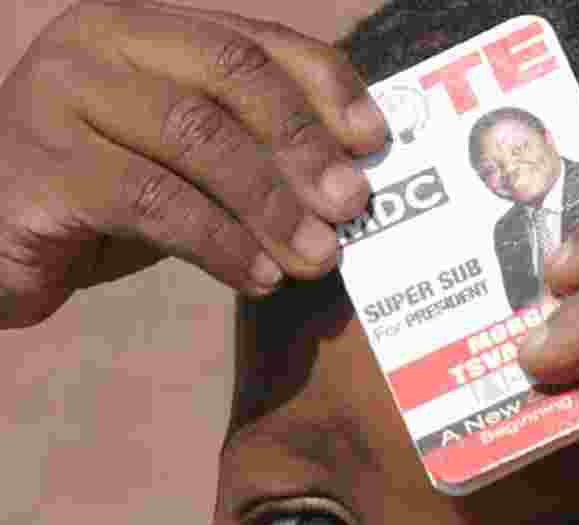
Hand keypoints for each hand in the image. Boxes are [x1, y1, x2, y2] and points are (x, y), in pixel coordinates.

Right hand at [0, 0, 385, 327]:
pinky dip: (220, 244)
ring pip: (197, 138)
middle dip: (304, 144)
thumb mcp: (187, 163)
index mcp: (146, 30)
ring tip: (317, 257)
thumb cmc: (108, 197)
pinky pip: (153, 202)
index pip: (255, 40)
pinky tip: (259, 278)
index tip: (374, 140)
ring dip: (271, 205)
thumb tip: (353, 178)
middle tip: (352, 206)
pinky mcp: (40, 166)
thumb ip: (251, 151)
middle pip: (232, 75)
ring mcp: (61, 96)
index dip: (324, 86)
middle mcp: (100, 43)